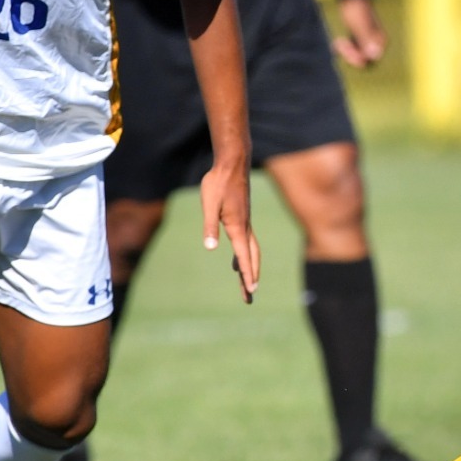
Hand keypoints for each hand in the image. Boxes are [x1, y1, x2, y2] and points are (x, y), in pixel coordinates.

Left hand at [198, 159, 258, 301]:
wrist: (231, 164)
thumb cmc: (218, 183)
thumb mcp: (209, 204)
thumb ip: (209, 225)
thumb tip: (210, 248)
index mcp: (237, 226)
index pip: (244, 255)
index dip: (247, 273)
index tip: (251, 289)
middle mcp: (244, 227)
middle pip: (251, 257)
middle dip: (250, 277)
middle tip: (250, 296)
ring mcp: (245, 222)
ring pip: (251, 250)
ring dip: (249, 268)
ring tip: (246, 285)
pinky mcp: (242, 218)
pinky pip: (246, 242)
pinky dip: (244, 255)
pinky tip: (236, 261)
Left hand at [333, 0, 386, 67]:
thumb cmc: (355, 7)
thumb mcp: (358, 24)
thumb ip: (366, 40)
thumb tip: (375, 56)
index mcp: (381, 40)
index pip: (370, 61)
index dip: (355, 58)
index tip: (344, 46)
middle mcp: (378, 42)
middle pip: (364, 61)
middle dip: (350, 55)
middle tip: (339, 43)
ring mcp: (370, 40)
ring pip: (359, 56)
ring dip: (347, 52)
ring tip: (337, 42)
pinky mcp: (362, 37)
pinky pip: (355, 50)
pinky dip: (346, 49)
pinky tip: (337, 42)